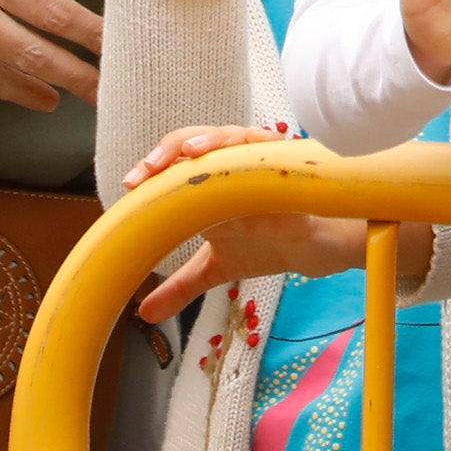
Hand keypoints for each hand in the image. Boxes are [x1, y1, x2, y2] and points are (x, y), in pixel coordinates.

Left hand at [114, 122, 369, 320]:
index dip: (154, 165)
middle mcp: (241, 159)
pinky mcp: (301, 177)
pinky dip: (261, 175)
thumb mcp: (217, 266)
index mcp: (217, 173)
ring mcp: (272, 163)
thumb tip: (143, 313)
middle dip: (173, 150)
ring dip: (215, 143)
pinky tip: (241, 187)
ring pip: (241, 138)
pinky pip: (280, 168)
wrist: (320, 250)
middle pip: (203, 137)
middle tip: (149, 173)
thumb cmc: (270, 241)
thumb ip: (181, 284)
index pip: (179, 156)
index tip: (130, 186)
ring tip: (190, 154)